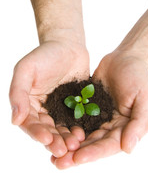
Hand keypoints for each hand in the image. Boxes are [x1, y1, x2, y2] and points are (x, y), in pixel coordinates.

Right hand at [9, 37, 88, 156]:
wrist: (68, 45)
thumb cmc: (44, 55)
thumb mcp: (26, 69)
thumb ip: (18, 93)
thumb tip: (15, 120)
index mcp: (29, 103)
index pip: (30, 123)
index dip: (37, 132)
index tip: (46, 139)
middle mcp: (44, 109)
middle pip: (47, 130)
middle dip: (54, 141)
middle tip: (63, 149)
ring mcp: (61, 109)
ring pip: (63, 128)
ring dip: (67, 138)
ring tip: (75, 145)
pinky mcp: (76, 106)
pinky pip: (77, 120)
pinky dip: (80, 128)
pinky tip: (85, 134)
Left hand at [51, 51, 147, 168]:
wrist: (125, 59)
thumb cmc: (138, 78)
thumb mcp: (145, 99)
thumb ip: (139, 124)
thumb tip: (128, 148)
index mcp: (124, 127)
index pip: (109, 145)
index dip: (94, 152)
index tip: (78, 158)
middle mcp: (109, 125)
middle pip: (92, 143)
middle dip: (76, 153)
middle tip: (59, 162)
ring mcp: (96, 116)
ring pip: (81, 134)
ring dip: (68, 144)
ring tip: (51, 152)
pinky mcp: (86, 105)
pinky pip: (75, 117)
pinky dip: (65, 126)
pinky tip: (52, 131)